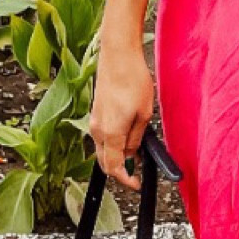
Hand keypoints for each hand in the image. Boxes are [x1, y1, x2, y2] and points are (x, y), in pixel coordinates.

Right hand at [89, 43, 156, 191]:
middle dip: (120, 169)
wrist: (118, 55)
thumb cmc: (132, 79)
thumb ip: (136, 139)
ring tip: (136, 151)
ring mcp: (94, 121)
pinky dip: (113, 143)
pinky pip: (102, 136)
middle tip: (137, 170)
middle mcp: (97, 130)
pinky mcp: (96, 112)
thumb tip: (133, 154)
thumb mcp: (144, 114)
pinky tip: (127, 136)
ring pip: (103, 149)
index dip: (125, 180)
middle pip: (104, 162)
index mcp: (110, 134)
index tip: (135, 183)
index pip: (114, 168)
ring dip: (117, 155)